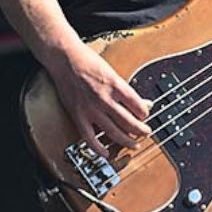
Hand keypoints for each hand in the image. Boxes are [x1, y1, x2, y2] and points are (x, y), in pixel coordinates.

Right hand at [46, 43, 152, 157]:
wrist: (65, 58)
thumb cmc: (88, 61)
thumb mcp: (112, 72)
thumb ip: (125, 90)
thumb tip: (141, 102)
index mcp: (115, 85)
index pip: (138, 106)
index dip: (145, 114)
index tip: (145, 116)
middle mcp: (104, 99)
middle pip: (129, 122)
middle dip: (140, 130)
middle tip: (146, 133)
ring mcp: (91, 109)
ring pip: (113, 132)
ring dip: (126, 141)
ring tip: (134, 144)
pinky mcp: (78, 115)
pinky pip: (89, 138)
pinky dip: (98, 148)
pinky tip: (106, 153)